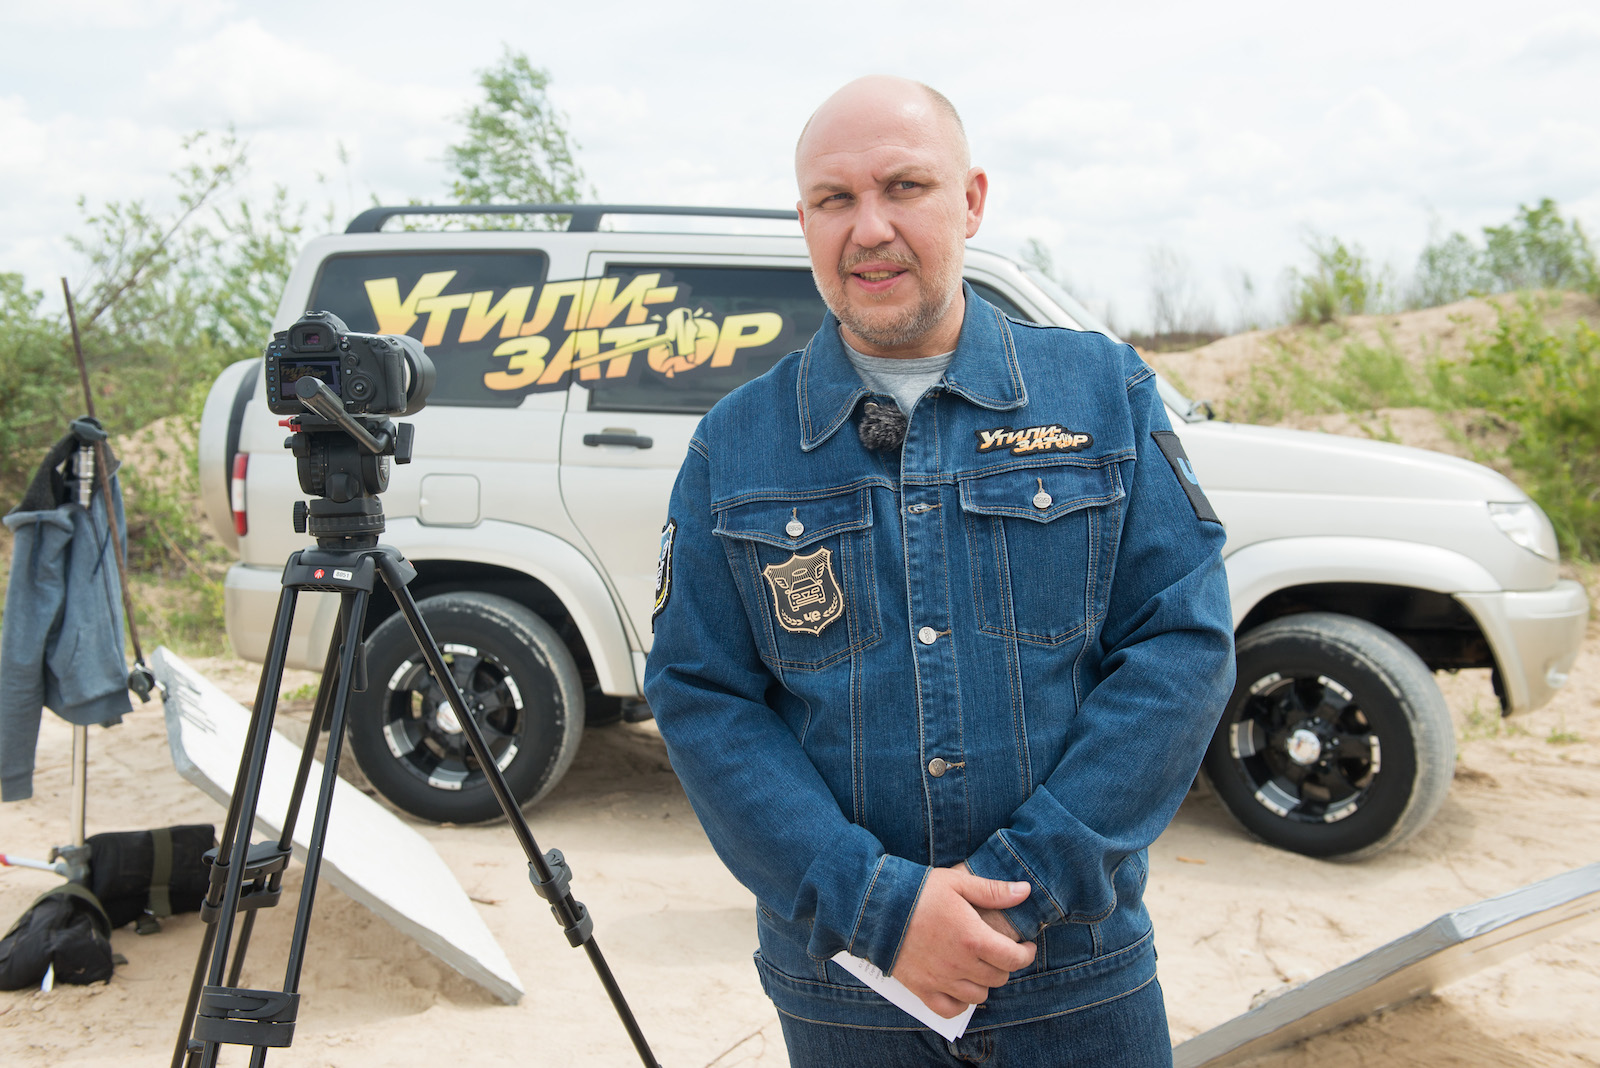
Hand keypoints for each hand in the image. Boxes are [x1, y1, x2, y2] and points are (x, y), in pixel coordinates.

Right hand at [891, 867, 1035, 1017]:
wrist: (876, 907)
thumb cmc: (918, 891)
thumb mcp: (958, 883)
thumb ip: (993, 891)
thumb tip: (1025, 891)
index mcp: (973, 938)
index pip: (1014, 959)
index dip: (1026, 954)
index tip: (1025, 946)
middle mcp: (960, 965)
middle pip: (998, 977)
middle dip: (1005, 965)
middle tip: (998, 951)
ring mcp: (941, 980)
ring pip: (979, 996)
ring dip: (984, 982)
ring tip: (978, 966)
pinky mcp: (922, 989)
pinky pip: (950, 1009)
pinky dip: (960, 1002)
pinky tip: (959, 986)